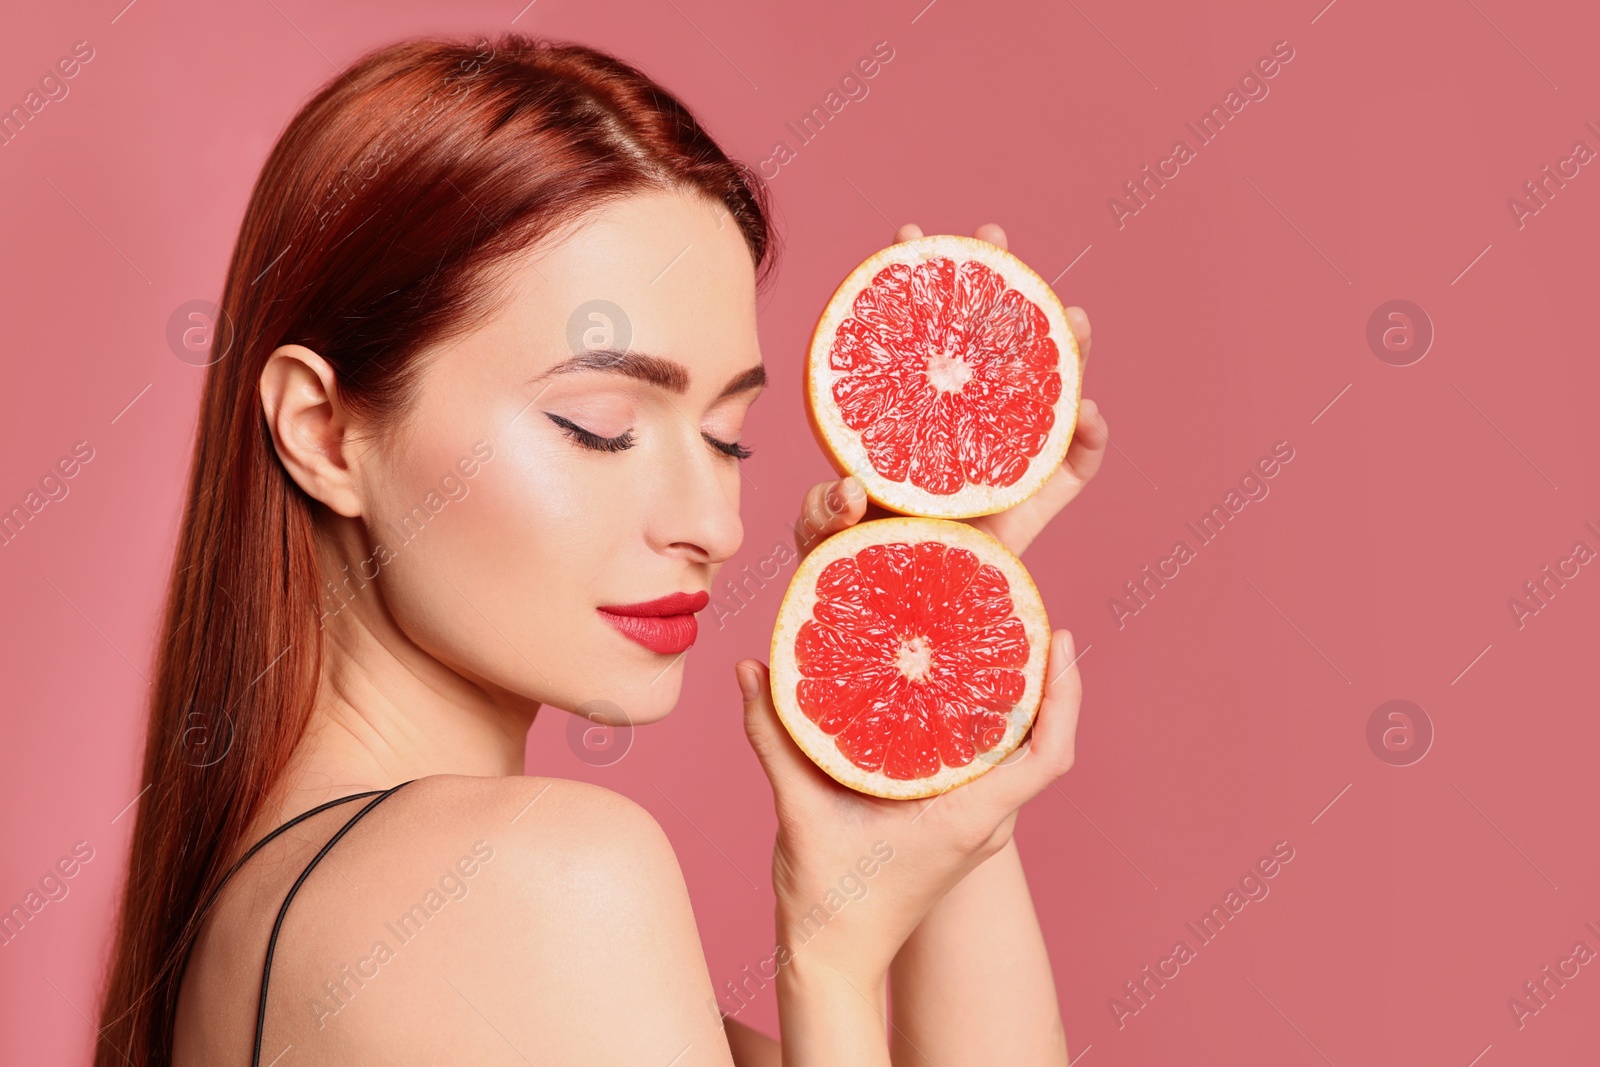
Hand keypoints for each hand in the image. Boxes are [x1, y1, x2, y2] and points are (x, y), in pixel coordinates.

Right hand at [734, 628, 1082, 987]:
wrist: (833, 962)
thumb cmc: (827, 902)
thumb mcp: (797, 812)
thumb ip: (774, 737)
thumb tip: (750, 670)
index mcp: (967, 819)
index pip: (1047, 755)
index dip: (1066, 696)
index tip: (1062, 639)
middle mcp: (984, 822)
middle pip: (1039, 743)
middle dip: (1044, 680)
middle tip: (1021, 617)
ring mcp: (975, 827)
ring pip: (1017, 755)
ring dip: (1017, 701)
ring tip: (997, 640)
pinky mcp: (959, 827)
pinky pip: (991, 768)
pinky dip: (986, 726)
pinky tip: (957, 689)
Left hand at [794, 222, 1107, 560]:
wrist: (899, 623)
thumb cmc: (856, 573)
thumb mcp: (822, 538)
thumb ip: (823, 514)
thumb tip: (852, 489)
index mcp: (908, 423)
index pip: (914, 342)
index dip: (913, 286)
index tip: (909, 237)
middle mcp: (959, 431)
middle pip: (986, 347)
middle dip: (994, 288)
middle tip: (993, 239)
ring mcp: (1001, 464)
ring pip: (1040, 393)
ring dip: (1063, 350)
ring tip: (1072, 316)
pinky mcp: (1034, 510)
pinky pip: (1072, 470)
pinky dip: (1089, 442)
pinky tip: (1088, 415)